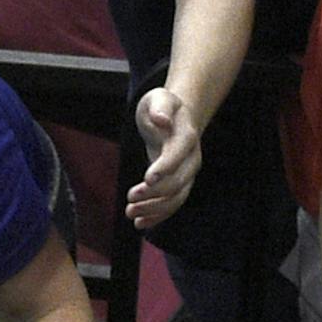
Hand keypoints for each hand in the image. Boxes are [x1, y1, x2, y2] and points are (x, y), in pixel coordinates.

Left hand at [128, 88, 201, 229]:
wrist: (176, 118)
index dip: (165, 168)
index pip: (178, 155)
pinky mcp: (179, 185)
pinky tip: (139, 223)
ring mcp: (187, 174)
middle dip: (154, 193)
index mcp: (187, 136)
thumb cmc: (163, 106)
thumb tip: (161, 119)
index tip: (147, 178)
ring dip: (154, 209)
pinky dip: (157, 216)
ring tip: (130, 213)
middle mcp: (191, 159)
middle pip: (178, 182)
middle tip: (130, 198)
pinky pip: (172, 204)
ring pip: (176, 198)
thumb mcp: (159, 97)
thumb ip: (160, 106)